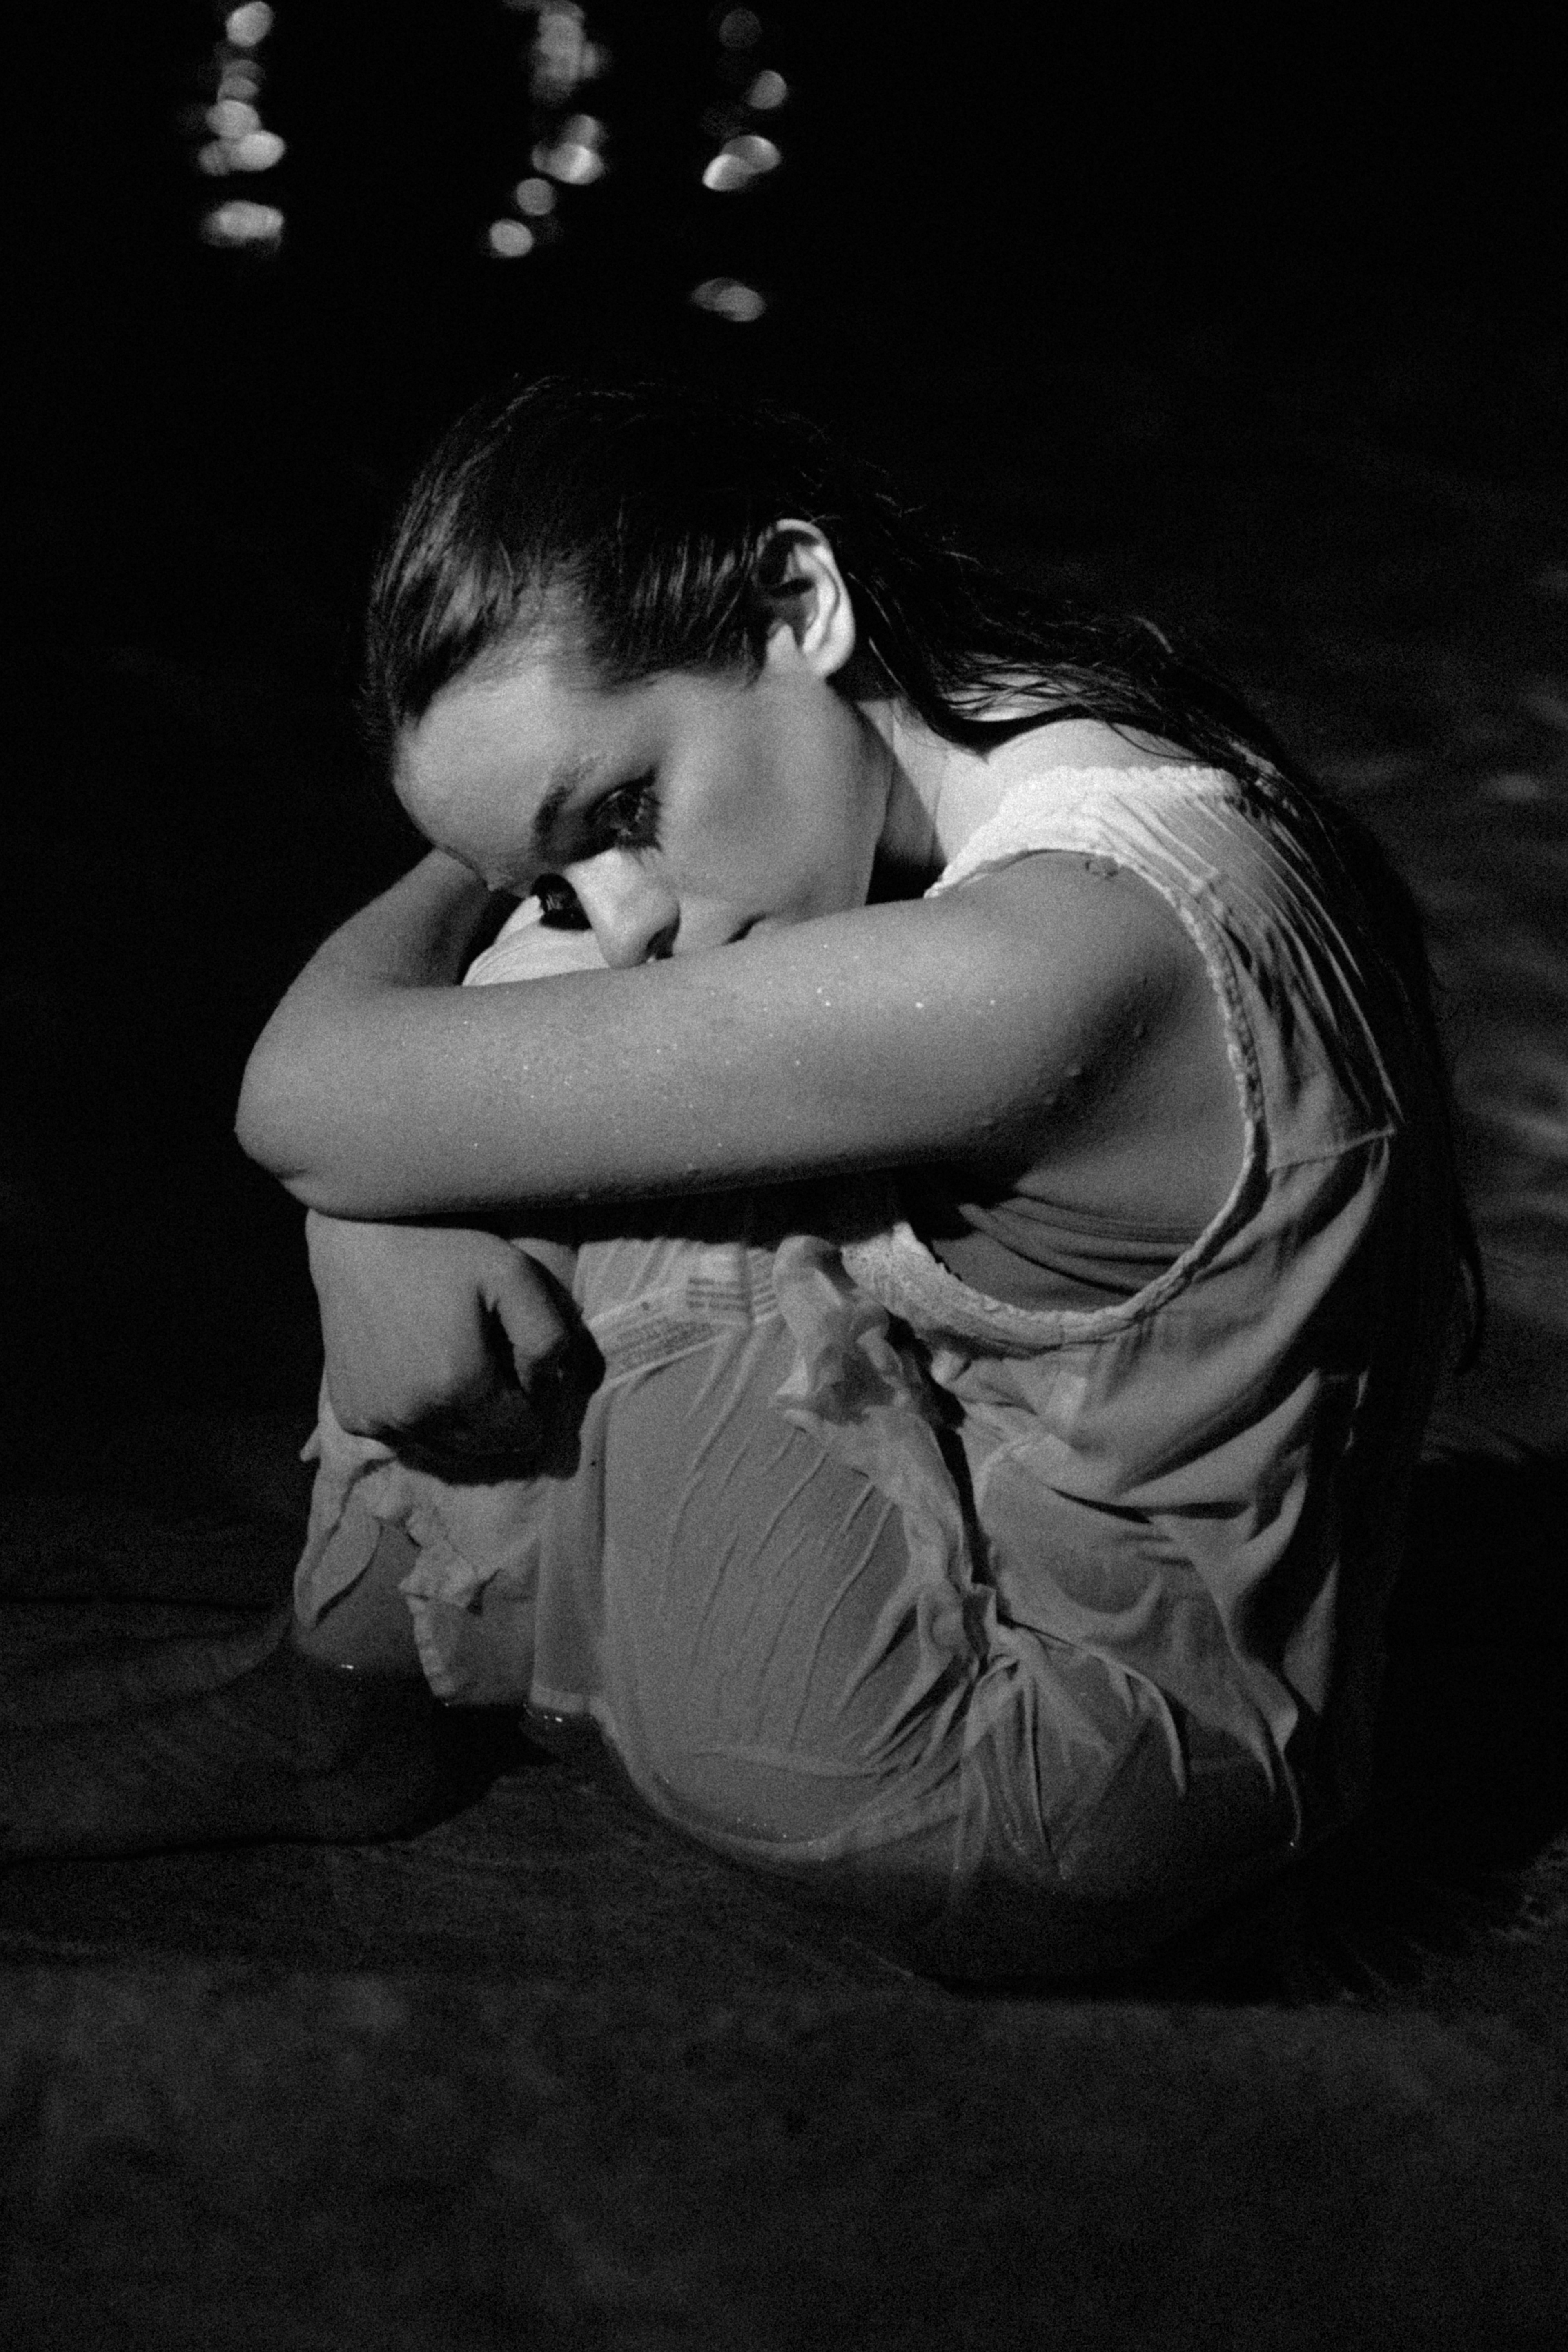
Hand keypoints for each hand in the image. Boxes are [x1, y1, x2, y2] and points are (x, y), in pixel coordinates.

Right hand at [305, 1211, 596, 1474]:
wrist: (359, 1238)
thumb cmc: (444, 1249)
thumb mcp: (516, 1276)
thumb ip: (549, 1337)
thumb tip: (548, 1386)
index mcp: (461, 1388)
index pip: (521, 1434)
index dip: (531, 1404)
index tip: (520, 1368)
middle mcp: (415, 1417)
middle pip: (482, 1447)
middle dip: (497, 1417)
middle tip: (491, 1366)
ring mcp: (377, 1420)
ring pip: (443, 1449)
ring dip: (459, 1422)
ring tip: (456, 1369)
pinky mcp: (352, 1414)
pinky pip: (401, 1438)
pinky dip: (418, 1417)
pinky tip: (418, 1372)